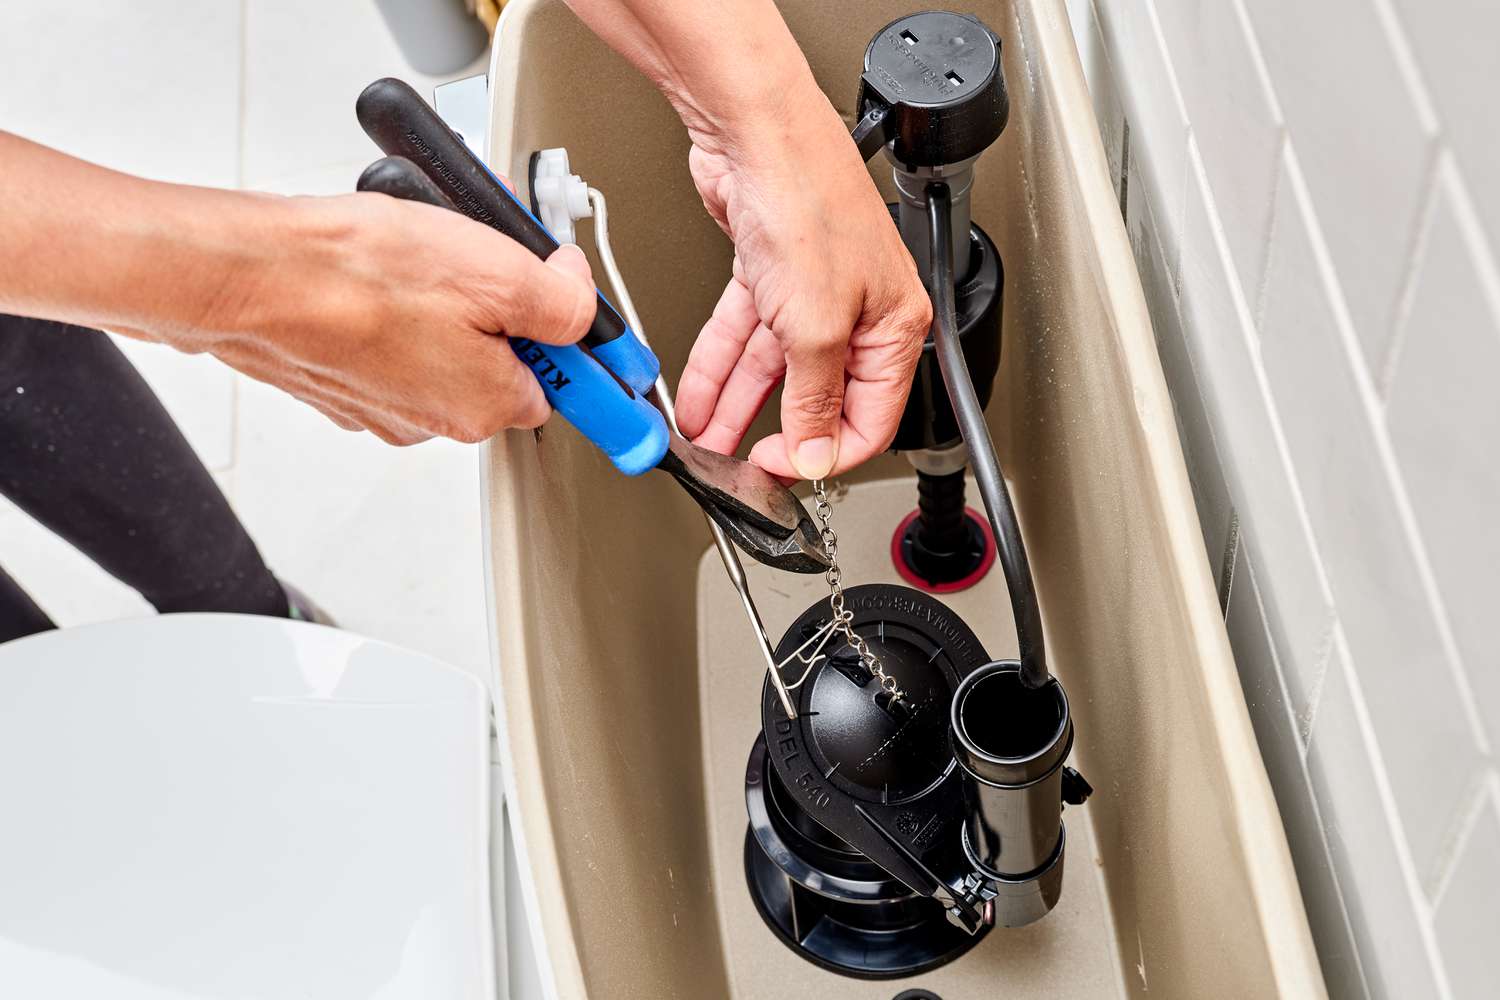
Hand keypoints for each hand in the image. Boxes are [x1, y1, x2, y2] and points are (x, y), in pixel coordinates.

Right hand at [133, 191, 597, 444]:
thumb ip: (563, 299)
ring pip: (441, 345)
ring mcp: (380, 404)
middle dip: (498, 306)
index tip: (600, 350)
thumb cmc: (357, 276)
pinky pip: (388, 340)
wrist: (247, 275)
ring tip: (416, 255)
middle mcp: (435, 421)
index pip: (563, 389)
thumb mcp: (500, 270)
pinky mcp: (338, 379)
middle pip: (501, 359)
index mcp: (486, 406)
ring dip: (441, 300)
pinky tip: (375, 270)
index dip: (578, 350)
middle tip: (480, 256)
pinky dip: (389, 306)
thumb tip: (581, 300)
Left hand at [672, 81, 930, 479]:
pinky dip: (719, 366)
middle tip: (742, 466)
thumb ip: (814, 399)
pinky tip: (699, 397)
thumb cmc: (808, 203)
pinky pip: (745, 335)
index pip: (869, 419)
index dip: (825, 453)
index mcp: (895, 328)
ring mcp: (812, 293)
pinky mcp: (770, 274)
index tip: (783, 470)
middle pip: (818, 396)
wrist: (759, 135)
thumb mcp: (815, 327)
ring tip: (708, 441)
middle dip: (776, 433)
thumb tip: (815, 452)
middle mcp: (859, 312)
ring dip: (738, 406)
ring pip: (774, 369)